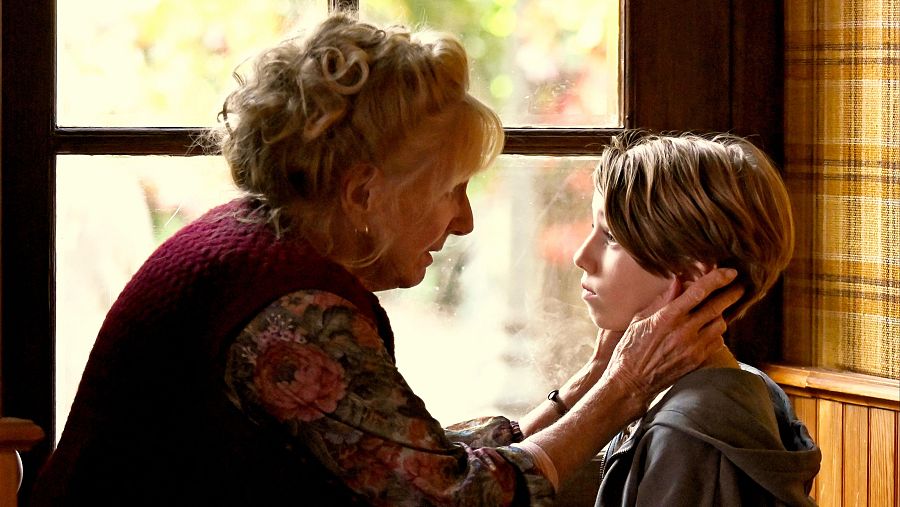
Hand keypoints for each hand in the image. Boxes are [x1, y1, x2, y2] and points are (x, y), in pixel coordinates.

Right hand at [602, 267, 742, 406]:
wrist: (632, 382)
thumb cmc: (631, 348)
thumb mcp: (641, 319)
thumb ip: (662, 300)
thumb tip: (679, 281)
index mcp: (668, 317)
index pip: (698, 292)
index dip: (716, 279)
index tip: (730, 271)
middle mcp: (684, 332)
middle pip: (717, 307)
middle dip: (731, 294)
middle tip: (740, 286)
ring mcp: (693, 348)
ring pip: (720, 324)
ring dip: (721, 314)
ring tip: (716, 310)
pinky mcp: (698, 361)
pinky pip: (717, 342)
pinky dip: (716, 333)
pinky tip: (708, 330)